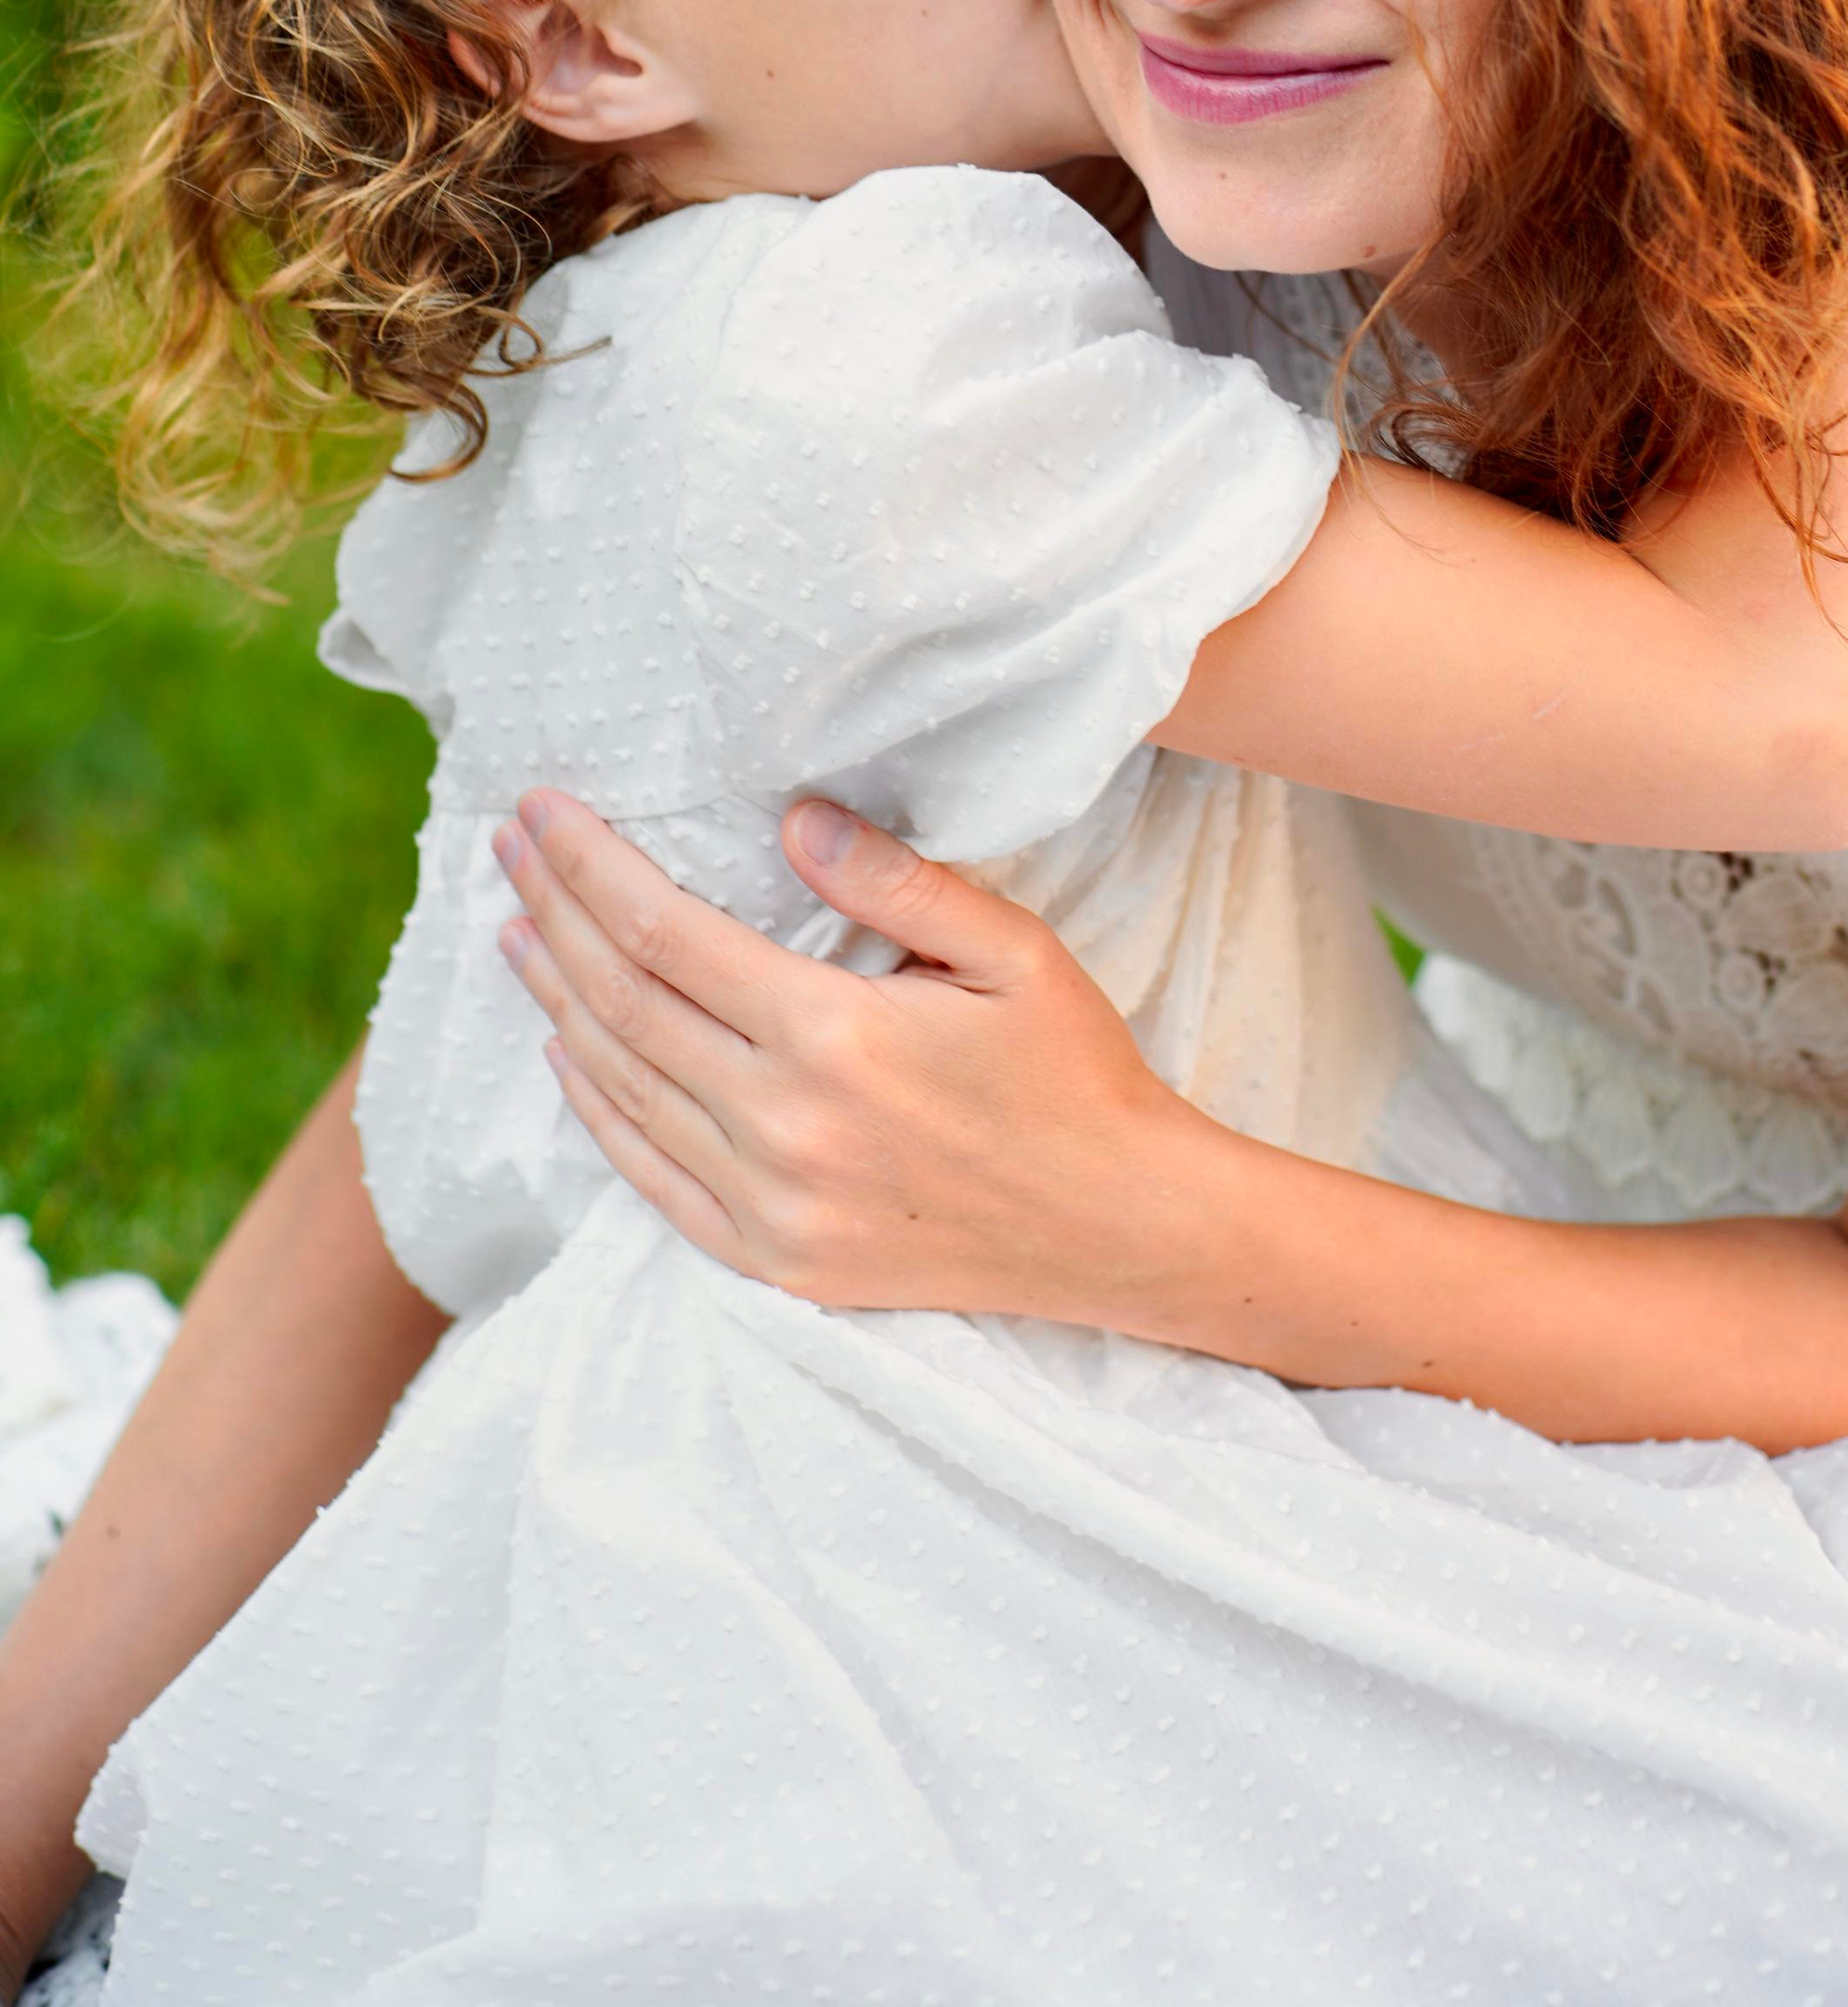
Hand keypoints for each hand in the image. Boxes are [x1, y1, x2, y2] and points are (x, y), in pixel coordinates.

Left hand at [493, 793, 1200, 1324]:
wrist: (1118, 1227)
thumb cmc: (1072, 1073)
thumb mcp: (1012, 950)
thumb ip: (898, 882)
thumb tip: (793, 818)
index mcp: (831, 1037)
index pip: (664, 933)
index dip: (589, 866)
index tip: (542, 810)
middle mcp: (781, 1126)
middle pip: (622, 1002)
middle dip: (552, 913)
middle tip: (506, 848)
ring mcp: (769, 1206)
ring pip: (621, 1086)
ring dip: (557, 1000)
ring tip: (516, 931)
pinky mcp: (773, 1260)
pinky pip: (649, 1178)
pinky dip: (595, 1109)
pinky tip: (567, 1051)